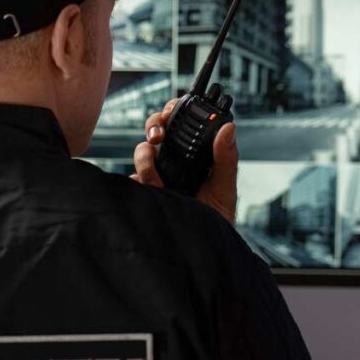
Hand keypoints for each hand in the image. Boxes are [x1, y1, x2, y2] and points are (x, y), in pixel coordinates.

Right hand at [130, 98, 238, 224]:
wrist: (200, 247)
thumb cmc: (217, 218)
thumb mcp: (224, 186)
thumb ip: (226, 157)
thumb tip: (228, 128)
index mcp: (194, 154)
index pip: (182, 123)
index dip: (174, 112)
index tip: (171, 114)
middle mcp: (174, 161)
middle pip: (157, 130)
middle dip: (154, 126)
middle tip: (157, 137)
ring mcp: (156, 175)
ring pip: (142, 152)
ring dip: (145, 160)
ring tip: (157, 180)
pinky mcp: (144, 192)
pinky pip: (131, 179)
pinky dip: (136, 182)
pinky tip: (149, 192)